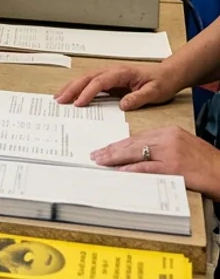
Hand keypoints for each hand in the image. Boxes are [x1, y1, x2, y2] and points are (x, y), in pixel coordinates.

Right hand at [54, 64, 173, 109]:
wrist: (168, 74)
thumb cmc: (162, 82)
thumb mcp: (154, 92)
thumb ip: (138, 98)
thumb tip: (121, 105)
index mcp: (121, 73)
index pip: (99, 82)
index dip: (87, 92)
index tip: (78, 103)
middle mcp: (112, 71)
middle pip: (86, 78)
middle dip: (71, 88)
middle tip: (59, 100)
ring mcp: (109, 75)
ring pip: (85, 79)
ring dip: (71, 87)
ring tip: (59, 97)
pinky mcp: (109, 80)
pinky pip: (90, 83)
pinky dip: (78, 88)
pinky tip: (72, 95)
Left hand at [91, 126, 219, 197]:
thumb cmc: (205, 161)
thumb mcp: (182, 145)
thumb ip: (161, 146)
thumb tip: (137, 154)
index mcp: (168, 131)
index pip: (137, 137)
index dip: (119, 144)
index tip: (105, 148)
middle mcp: (167, 138)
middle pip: (132, 143)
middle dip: (112, 150)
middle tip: (96, 155)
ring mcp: (170, 152)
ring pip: (135, 153)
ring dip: (115, 158)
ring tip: (101, 162)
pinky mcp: (173, 167)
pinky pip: (147, 167)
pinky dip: (132, 169)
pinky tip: (120, 171)